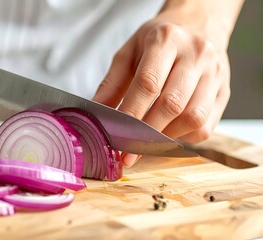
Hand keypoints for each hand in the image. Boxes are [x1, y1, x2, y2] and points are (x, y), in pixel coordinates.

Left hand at [93, 1, 241, 166]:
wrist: (197, 25)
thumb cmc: (158, 41)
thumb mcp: (129, 52)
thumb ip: (112, 82)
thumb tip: (95, 112)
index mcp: (166, 40)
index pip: (148, 83)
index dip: (131, 114)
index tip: (117, 136)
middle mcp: (196, 55)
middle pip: (172, 104)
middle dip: (147, 132)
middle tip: (129, 150)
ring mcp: (215, 73)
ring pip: (193, 118)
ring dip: (166, 137)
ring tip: (148, 141)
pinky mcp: (225, 92)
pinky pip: (206, 126)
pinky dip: (184, 138)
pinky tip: (168, 133)